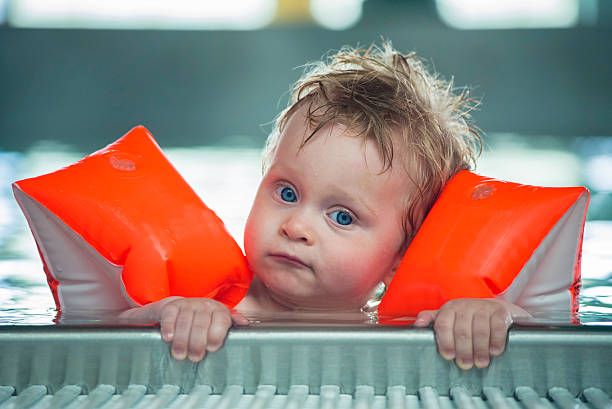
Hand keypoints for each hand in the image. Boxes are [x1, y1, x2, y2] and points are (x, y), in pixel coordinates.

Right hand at [120, 296, 247, 361]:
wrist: (179, 307)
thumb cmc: (203, 320)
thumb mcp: (218, 321)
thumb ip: (231, 322)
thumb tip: (245, 323)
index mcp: (219, 310)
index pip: (220, 320)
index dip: (216, 335)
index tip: (211, 348)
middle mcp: (204, 304)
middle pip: (202, 322)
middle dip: (197, 342)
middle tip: (194, 357)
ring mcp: (187, 304)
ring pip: (185, 320)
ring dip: (182, 339)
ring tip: (180, 354)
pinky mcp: (172, 306)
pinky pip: (171, 315)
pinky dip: (169, 327)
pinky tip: (168, 338)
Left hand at [413, 298, 529, 369]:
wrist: (497, 309)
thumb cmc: (469, 317)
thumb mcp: (449, 317)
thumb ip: (432, 320)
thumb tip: (417, 325)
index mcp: (450, 308)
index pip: (443, 324)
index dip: (445, 342)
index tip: (448, 356)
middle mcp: (465, 306)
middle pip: (462, 331)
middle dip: (464, 351)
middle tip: (465, 365)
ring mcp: (484, 307)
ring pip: (480, 330)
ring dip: (480, 350)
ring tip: (480, 362)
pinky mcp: (500, 311)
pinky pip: (497, 327)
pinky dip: (495, 341)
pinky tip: (494, 351)